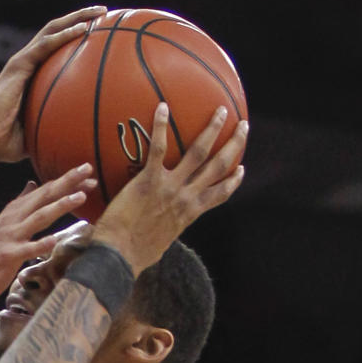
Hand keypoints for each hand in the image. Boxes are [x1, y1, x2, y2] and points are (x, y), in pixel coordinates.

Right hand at [0, 6, 105, 165]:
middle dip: (81, 17)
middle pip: (55, 31)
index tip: (99, 31)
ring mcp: (21, 62)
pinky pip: (45, 46)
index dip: (75, 35)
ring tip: (100, 12)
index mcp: (30, 75)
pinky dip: (64, 35)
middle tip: (104, 11)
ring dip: (77, 18)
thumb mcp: (39, 130)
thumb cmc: (8, 143)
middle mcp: (26, 63)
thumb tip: (77, 135)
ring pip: (52, 30)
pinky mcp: (18, 66)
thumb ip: (55, 124)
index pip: (55, 47)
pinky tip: (83, 29)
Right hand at [0, 164, 96, 310]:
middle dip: (67, 182)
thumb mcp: (4, 224)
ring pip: (39, 218)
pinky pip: (26, 249)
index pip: (44, 191)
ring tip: (81, 197)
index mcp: (14, 211)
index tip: (86, 172)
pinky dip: (40, 244)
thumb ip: (20, 204)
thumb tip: (31, 184)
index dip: (65, 181)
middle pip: (44, 196)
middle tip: (88, 170)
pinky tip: (54, 240)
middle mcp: (12, 219)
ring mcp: (9, 237)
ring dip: (60, 206)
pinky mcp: (6, 256)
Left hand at [92, 103, 247, 275]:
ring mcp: (170, 188)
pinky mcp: (149, 181)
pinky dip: (160, 127)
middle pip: (218, 167)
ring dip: (212, 130)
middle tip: (243, 127)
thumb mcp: (158, 245)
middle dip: (234, 145)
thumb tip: (159, 236)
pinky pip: (158, 148)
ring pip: (199, 153)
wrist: (118, 255)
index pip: (219, 194)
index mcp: (190, 214)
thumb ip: (165, 232)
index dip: (233, 181)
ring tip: (220, 110)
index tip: (241, 169)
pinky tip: (162, 107)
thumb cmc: (133, 256)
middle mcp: (186, 198)